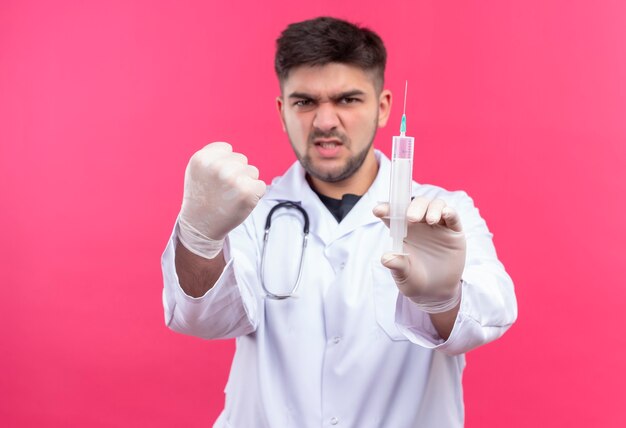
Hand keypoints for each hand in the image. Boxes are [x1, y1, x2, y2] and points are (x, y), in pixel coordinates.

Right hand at [178, 142, 265, 257]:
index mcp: (202, 158)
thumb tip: (233, 151)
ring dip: (246, 183)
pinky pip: (261, 186)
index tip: (216, 179)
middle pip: (242, 159)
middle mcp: (217, 166)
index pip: (227, 149)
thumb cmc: (202, 197)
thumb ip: (213, 157)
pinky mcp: (247, 192)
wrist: (201, 227)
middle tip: (223, 190)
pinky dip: (254, 195)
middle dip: (236, 173)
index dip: (225, 163)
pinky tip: (240, 203)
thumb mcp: (198, 171)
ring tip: (230, 196)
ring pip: (253, 171)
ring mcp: (233, 179)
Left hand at [373, 197, 465, 309]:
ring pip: (435, 205)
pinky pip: (453, 217)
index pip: (394, 214)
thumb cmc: (415, 280)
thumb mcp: (404, 275)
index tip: (378, 211)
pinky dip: (450, 212)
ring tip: (430, 220)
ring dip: (432, 208)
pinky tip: (446, 213)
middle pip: (417, 205)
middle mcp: (420, 224)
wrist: (436, 292)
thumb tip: (386, 258)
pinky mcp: (454, 232)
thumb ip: (397, 265)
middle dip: (413, 207)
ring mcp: (438, 226)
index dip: (386, 208)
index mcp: (403, 230)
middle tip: (411, 218)